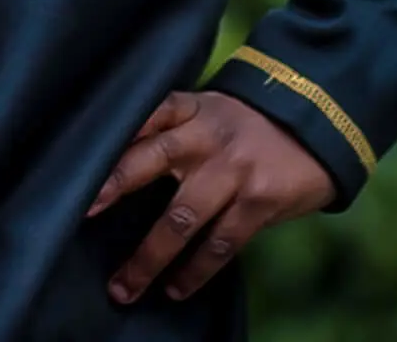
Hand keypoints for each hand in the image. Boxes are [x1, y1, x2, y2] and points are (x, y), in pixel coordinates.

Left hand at [88, 90, 336, 303]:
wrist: (319, 121)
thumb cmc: (246, 122)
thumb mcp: (208, 110)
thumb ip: (171, 130)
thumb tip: (117, 166)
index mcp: (189, 109)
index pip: (144, 115)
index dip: (113, 135)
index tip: (77, 160)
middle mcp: (207, 136)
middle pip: (150, 159)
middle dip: (114, 187)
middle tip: (82, 214)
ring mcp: (234, 170)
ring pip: (181, 218)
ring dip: (150, 257)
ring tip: (124, 287)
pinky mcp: (260, 201)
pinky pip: (220, 243)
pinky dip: (195, 270)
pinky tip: (176, 288)